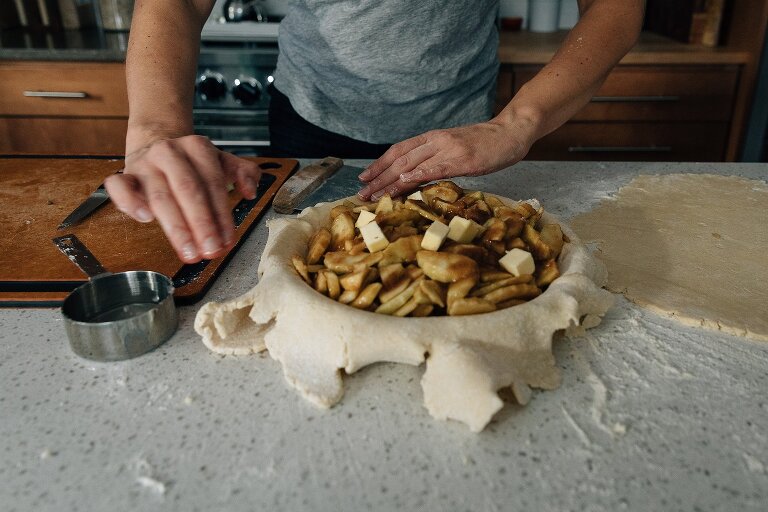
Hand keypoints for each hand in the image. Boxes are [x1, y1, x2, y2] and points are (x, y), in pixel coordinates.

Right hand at [104, 135, 260, 262]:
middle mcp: (170, 153)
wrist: (155, 141)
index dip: (222, 215)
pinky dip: (130, 202)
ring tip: (189, 251)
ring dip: (176, 227)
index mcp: (198, 148)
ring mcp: (145, 164)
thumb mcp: (222, 161)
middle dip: (202, 224)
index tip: (228, 240)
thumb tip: (250, 191)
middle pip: (188, 190)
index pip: (213, 184)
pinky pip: (119, 187)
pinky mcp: (125, 175)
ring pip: (160, 196)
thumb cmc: (192, 162)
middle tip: (210, 250)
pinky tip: (145, 219)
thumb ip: (244, 173)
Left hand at [357, 117, 534, 200]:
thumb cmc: (485, 144)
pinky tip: (402, 185)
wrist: (511, 132)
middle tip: (361, 194)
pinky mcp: (462, 160)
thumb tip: (417, 176)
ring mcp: (448, 149)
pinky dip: (416, 177)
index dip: (379, 164)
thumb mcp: (455, 148)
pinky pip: (434, 169)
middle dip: (378, 177)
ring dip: (390, 182)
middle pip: (399, 159)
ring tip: (375, 196)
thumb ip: (436, 159)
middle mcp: (436, 141)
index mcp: (432, 138)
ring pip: (411, 165)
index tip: (364, 178)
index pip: (398, 150)